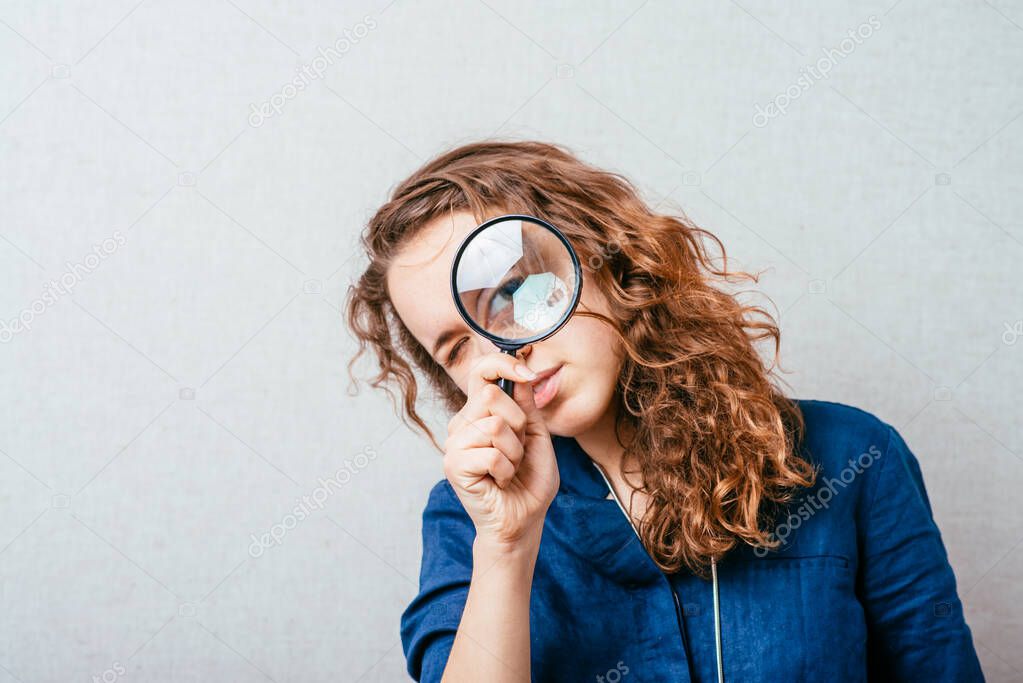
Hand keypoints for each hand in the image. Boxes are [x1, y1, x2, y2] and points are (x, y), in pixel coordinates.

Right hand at [443, 352, 560, 549]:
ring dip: (514, 452)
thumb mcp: (535, 436)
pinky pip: (492, 453)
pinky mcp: (453, 466)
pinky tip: (500, 482)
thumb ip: (526, 405)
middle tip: (517, 450)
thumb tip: (521, 373)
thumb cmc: (529, 481)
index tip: (527, 374)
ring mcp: (454, 444)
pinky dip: (507, 470)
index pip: (481, 372)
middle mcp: (462, 423)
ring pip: (495, 425)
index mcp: (480, 412)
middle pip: (491, 395)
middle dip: (518, 424)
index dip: (502, 364)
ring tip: (509, 469)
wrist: (523, 520)